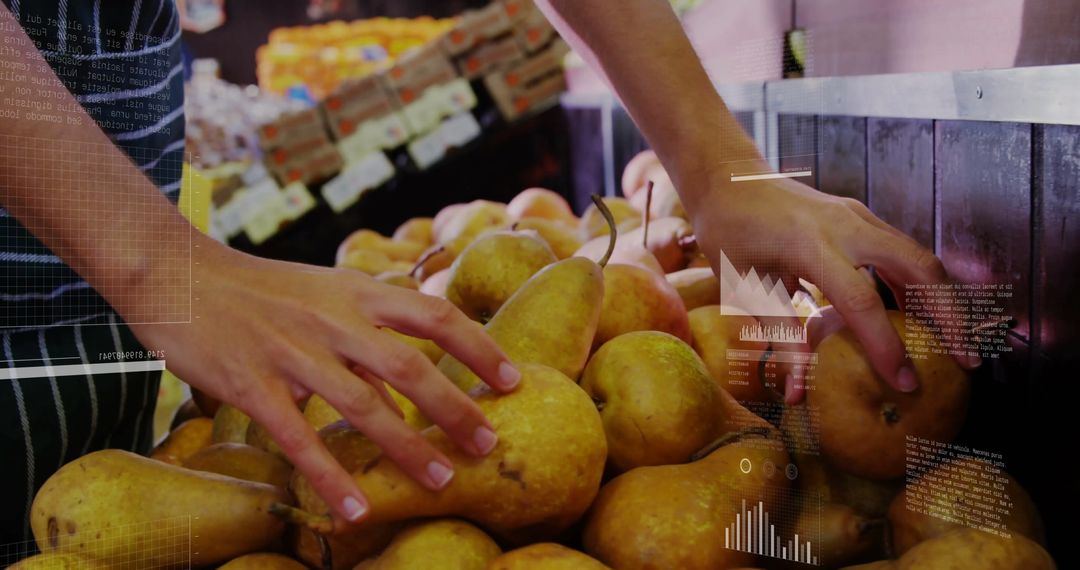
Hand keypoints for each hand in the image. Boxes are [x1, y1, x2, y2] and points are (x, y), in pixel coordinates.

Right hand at [125, 231, 519, 524]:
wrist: (182, 276)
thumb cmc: (263, 290)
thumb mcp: (327, 290)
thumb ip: (371, 327)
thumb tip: (416, 374)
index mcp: (357, 291)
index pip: (434, 314)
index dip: (480, 348)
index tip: (514, 381)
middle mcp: (332, 319)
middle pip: (410, 365)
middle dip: (455, 408)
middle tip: (489, 446)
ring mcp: (292, 351)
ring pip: (362, 405)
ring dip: (406, 447)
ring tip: (441, 482)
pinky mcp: (251, 383)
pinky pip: (298, 438)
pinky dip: (330, 478)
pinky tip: (356, 509)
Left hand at [687, 168, 980, 403]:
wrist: (729, 178)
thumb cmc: (729, 235)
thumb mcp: (743, 289)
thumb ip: (779, 337)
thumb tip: (798, 393)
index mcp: (810, 245)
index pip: (861, 302)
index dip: (886, 346)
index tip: (906, 382)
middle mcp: (845, 225)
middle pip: (918, 268)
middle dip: (950, 316)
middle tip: (968, 361)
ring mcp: (858, 215)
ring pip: (919, 256)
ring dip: (944, 299)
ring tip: (957, 344)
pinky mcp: (862, 216)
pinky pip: (903, 250)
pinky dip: (920, 283)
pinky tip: (923, 317)